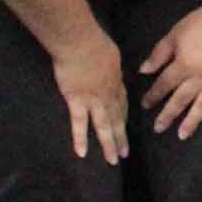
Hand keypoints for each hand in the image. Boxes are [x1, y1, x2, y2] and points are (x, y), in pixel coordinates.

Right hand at [54, 31, 129, 162]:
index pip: (122, 101)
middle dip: (121, 136)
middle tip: (125, 153)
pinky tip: (82, 153)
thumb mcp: (110, 52)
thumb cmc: (93, 41)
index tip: (125, 125)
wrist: (80, 42)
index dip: (123, 115)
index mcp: (115, 80)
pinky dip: (80, 139)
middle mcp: (108, 94)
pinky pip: (79, 124)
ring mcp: (93, 99)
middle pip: (117, 118)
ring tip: (113, 160)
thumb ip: (108, 63)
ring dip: (109, 144)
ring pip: (104, 126)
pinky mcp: (76, 101)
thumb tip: (107, 65)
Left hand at [140, 0, 201, 140]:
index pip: (165, 84)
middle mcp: (200, 78)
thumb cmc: (200, 22)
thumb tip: (143, 71)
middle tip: (158, 128)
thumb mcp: (174, 35)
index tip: (145, 104)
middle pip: (181, 100)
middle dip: (168, 114)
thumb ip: (159, 55)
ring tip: (182, 135)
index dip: (153, 95)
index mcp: (184, 66)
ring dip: (192, 121)